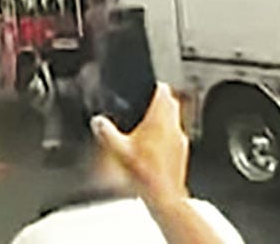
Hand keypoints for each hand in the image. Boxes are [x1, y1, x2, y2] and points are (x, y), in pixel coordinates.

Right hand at [90, 83, 189, 204]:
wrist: (164, 196)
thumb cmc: (145, 173)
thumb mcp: (118, 150)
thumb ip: (106, 132)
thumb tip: (97, 121)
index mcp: (159, 120)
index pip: (164, 92)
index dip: (157, 85)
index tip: (152, 84)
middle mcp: (173, 127)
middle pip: (172, 103)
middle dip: (161, 99)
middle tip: (149, 100)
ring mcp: (180, 140)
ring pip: (175, 119)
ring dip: (165, 116)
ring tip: (150, 121)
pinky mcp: (182, 152)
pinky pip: (176, 135)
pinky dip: (168, 133)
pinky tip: (155, 144)